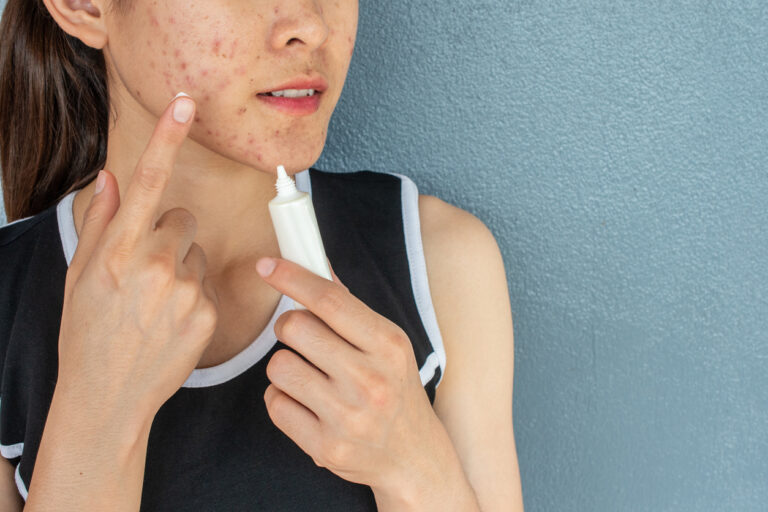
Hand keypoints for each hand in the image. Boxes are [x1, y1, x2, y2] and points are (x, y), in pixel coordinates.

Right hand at [57, 93, 218, 431]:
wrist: (108, 394)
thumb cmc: (88, 332)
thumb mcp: (80, 276)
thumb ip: (99, 223)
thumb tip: (110, 177)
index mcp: (118, 250)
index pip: (147, 182)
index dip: (168, 139)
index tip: (186, 104)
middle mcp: (155, 264)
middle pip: (182, 219)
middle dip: (168, 236)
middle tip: (147, 272)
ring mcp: (186, 289)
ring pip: (197, 251)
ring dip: (182, 267)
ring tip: (157, 301)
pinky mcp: (209, 311)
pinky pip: (208, 283)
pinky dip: (195, 294)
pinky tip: (172, 319)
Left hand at [257, 256, 442, 493]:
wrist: (413, 458)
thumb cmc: (395, 391)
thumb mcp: (387, 345)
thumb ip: (350, 308)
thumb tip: (316, 264)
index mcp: (388, 345)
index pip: (330, 301)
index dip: (292, 278)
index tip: (267, 265)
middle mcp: (370, 380)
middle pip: (295, 328)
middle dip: (289, 327)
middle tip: (302, 338)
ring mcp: (347, 416)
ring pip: (278, 366)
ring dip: (285, 366)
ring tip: (308, 376)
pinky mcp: (326, 447)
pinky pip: (274, 404)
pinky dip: (282, 399)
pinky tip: (306, 403)